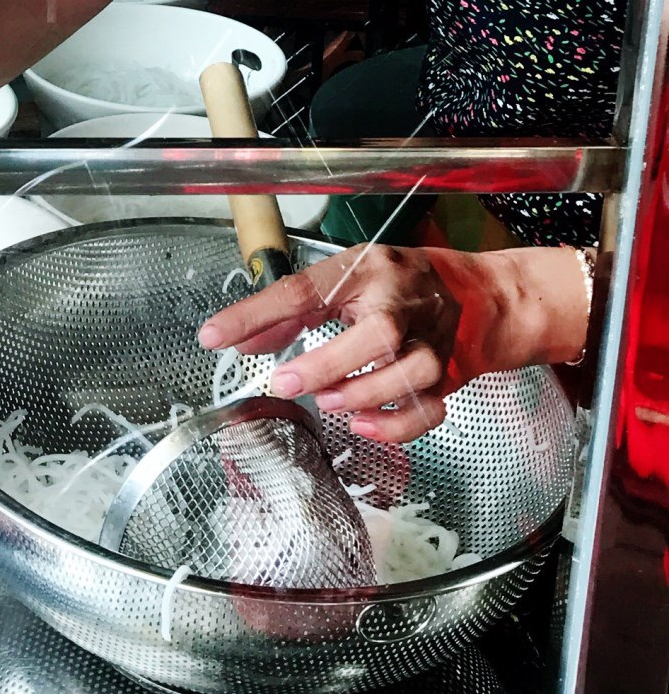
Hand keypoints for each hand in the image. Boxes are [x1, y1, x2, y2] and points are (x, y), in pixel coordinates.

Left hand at [198, 241, 590, 444]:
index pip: (303, 288)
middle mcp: (403, 300)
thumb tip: (239, 342)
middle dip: (325, 363)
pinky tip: (363, 425)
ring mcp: (432, 340)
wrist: (480, 297)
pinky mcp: (450, 375)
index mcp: (366, 268)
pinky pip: (428, 408)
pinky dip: (396, 425)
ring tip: (328, 402)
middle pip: (375, 332)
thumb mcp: (342, 281)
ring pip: (408, 372)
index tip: (212, 336)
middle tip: (283, 383)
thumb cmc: (398, 285)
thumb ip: (290, 311)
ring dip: (363, 393)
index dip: (256, 313)